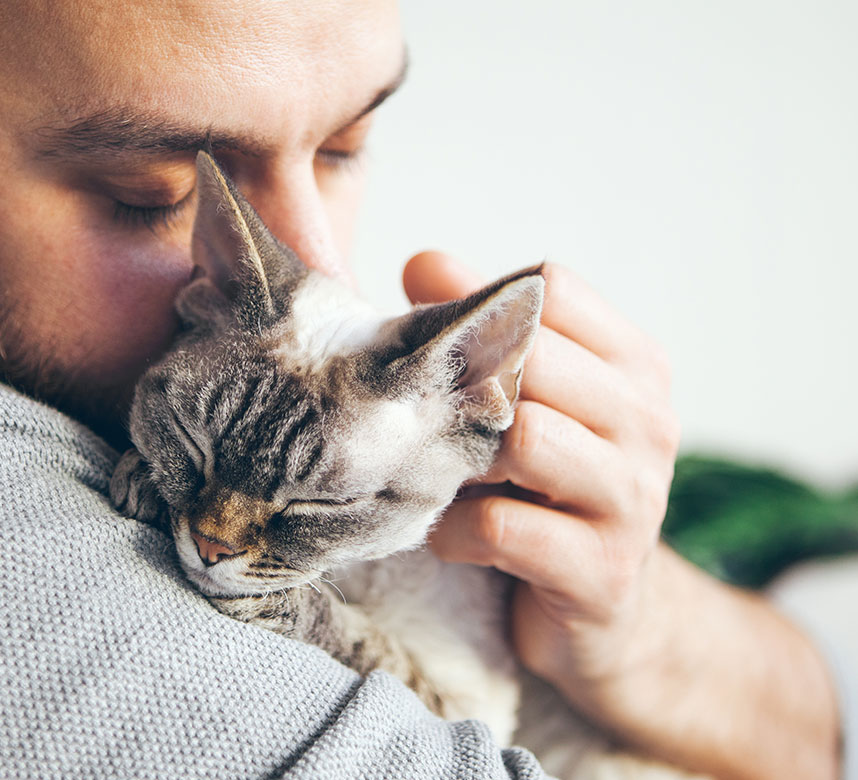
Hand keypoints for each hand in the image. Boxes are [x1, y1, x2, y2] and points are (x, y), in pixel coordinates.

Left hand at [407, 252, 678, 685]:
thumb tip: (424, 262)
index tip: (435, 337)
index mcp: (635, 366)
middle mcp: (648, 423)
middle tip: (421, 414)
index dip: (480, 303)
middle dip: (463, 382)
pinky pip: (503, 528)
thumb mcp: (530, 403)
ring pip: (525, 438)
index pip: (553, 288)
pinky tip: (449, 535)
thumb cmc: (550, 492)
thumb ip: (484, 330)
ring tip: (439, 477)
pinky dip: (455, 530)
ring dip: (458, 458)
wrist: (612, 617)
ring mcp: (634, 500)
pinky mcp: (603, 573)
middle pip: (534, 356)